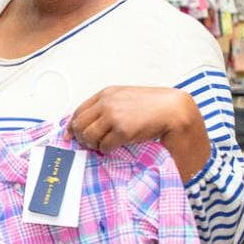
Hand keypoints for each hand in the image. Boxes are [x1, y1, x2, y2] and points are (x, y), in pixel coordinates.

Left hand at [68, 86, 209, 180]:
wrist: (173, 110)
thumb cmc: (150, 105)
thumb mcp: (124, 98)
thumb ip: (105, 107)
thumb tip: (84, 124)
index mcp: (106, 94)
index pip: (78, 111)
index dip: (72, 126)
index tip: (70, 136)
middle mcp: (107, 103)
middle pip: (79, 125)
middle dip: (82, 137)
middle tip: (90, 143)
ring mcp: (114, 116)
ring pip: (88, 137)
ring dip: (94, 145)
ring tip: (103, 144)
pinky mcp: (122, 131)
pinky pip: (104, 146)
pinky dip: (107, 149)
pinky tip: (115, 146)